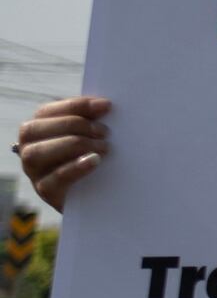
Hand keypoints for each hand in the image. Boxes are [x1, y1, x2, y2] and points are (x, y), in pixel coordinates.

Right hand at [15, 96, 108, 212]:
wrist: (93, 192)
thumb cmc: (89, 155)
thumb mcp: (87, 134)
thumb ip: (89, 119)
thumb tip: (104, 105)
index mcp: (36, 129)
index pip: (47, 111)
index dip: (76, 106)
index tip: (106, 105)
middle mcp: (27, 148)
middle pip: (38, 129)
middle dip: (76, 125)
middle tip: (105, 131)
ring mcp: (33, 170)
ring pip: (38, 153)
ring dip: (75, 144)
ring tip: (104, 147)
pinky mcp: (45, 190)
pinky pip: (55, 178)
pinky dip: (76, 167)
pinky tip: (95, 160)